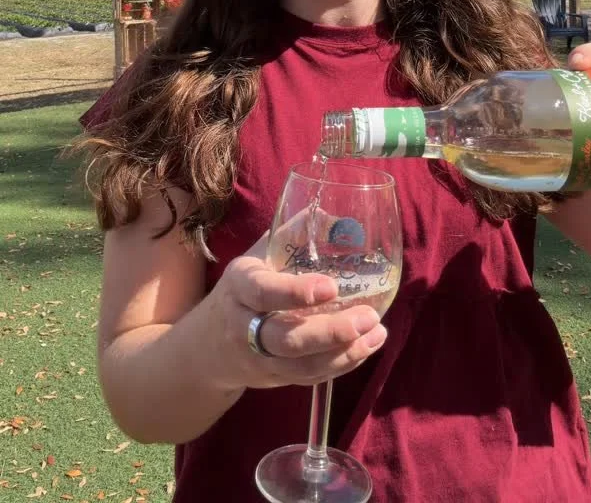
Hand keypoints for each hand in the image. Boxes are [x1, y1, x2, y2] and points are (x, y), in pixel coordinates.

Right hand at [206, 231, 387, 392]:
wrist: (209, 343)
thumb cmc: (245, 287)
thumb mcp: (259, 255)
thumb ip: (294, 235)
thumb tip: (337, 217)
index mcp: (239, 286)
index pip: (263, 292)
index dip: (295, 292)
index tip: (331, 287)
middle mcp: (244, 326)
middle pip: (286, 339)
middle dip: (330, 332)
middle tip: (367, 316)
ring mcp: (259, 359)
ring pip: (301, 366)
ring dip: (343, 353)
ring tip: (376, 332)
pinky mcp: (275, 378)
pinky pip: (309, 377)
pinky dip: (342, 365)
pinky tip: (368, 346)